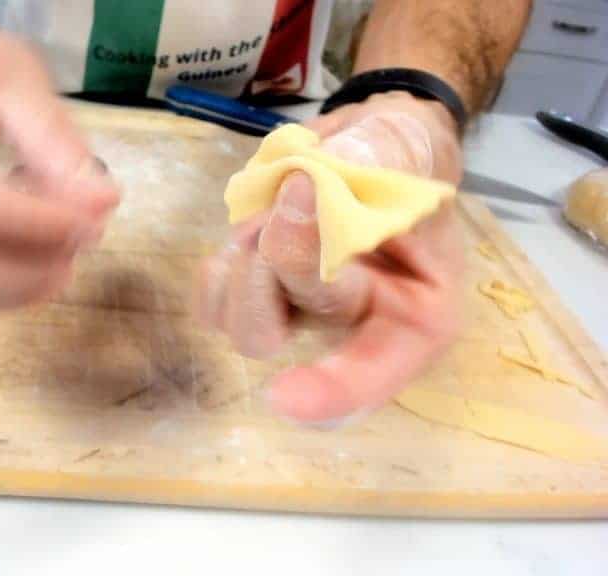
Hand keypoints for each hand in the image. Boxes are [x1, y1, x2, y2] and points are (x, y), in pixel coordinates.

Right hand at [0, 5, 117, 313]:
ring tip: (69, 240)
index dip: (29, 221)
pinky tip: (40, 254)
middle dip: (31, 260)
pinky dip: (8, 286)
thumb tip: (98, 203)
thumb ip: (51, 137)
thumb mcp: (11, 73)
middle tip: (88, 233)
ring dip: (26, 278)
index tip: (91, 218)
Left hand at [195, 92, 464, 424]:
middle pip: (286, 334)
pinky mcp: (257, 298)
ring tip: (279, 206)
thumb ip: (377, 157)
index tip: (283, 396)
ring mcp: (300, 317)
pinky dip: (221, 267)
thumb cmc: (406, 156)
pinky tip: (250, 232)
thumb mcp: (411, 144)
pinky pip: (213, 307)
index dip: (331, 391)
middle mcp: (355, 330)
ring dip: (246, 261)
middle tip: (301, 188)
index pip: (374, 372)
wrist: (371, 148)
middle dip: (282, 259)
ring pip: (243, 328)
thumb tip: (319, 177)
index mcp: (414, 315)